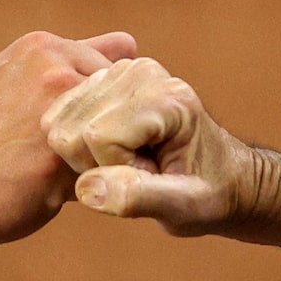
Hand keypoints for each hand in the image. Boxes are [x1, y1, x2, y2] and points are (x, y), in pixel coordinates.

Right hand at [0, 33, 135, 249]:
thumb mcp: (14, 77)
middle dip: (115, 129)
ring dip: (106, 157)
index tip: (93, 125)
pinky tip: (60, 190)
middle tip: (85, 152)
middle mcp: (53, 73)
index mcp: (43, 48)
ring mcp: (57, 116)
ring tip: (68, 170)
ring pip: (116, 137)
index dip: (111, 104)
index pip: (115, 69)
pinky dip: (95, 184)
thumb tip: (130, 44)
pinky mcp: (60, 163)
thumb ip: (71, 60)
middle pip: (122, 102)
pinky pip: (104, 173)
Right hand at [42, 58, 280, 248]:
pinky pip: (57, 117)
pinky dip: (77, 143)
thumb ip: (137, 198)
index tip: (152, 177)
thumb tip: (87, 186)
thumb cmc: (208, 196)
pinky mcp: (103, 77)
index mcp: (167, 98)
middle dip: (95, 164)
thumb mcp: (183, 209)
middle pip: (71, 130)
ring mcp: (119, 70)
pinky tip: (114, 149)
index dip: (114, 172)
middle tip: (139, 171)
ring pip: (58, 123)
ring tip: (131, 160)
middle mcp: (141, 72)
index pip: (97, 137)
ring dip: (86, 155)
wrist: (222, 176)